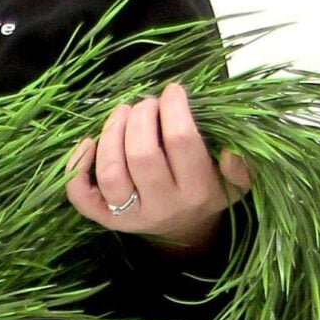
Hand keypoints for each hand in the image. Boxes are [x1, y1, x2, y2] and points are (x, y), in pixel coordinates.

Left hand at [64, 81, 250, 252]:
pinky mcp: (105, 219)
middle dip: (140, 116)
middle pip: (142, 155)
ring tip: (122, 112)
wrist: (184, 228)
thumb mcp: (236, 182)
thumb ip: (242, 168)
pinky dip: (77, 167)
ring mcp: (130, 216)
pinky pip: (81, 197)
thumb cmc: (209, 190)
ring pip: (110, 172)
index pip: (182, 142)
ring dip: (111, 133)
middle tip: (146, 103)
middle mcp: (162, 206)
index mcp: (197, 192)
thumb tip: (231, 153)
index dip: (174, 108)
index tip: (173, 91)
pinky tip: (88, 142)